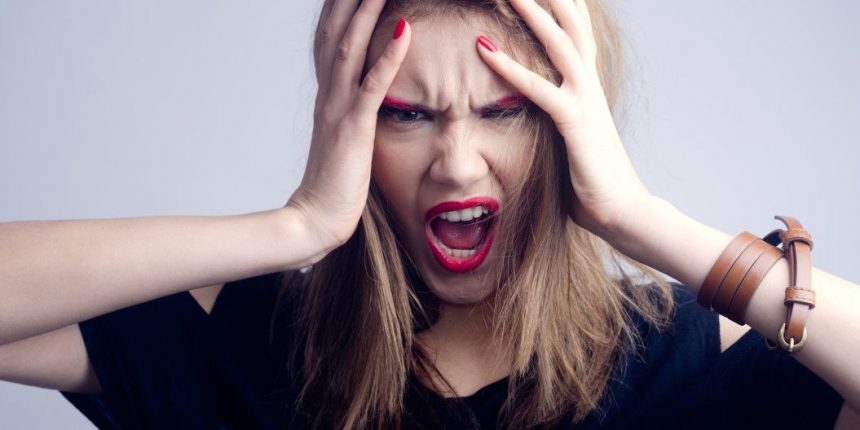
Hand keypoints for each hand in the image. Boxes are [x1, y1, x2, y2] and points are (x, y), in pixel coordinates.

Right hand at [288, 0, 409, 249]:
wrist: (315, 217)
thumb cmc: (335, 181)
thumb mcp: (344, 137)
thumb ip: (351, 110)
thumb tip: (365, 93)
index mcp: (327, 94)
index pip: (331, 36)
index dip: (339, 5)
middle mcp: (328, 93)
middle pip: (334, 29)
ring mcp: (338, 108)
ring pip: (350, 46)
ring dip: (367, 10)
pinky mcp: (353, 129)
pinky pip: (372, 86)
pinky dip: (388, 56)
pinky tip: (404, 29)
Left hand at [476, 0, 652, 239]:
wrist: (623, 211)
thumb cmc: (593, 183)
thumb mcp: (572, 142)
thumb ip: (557, 121)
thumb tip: (536, 120)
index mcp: (588, 88)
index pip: (576, 35)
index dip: (562, 8)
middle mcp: (589, 86)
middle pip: (572, 26)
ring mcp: (585, 101)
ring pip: (559, 44)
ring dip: (532, 12)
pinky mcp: (575, 123)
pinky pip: (538, 89)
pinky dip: (510, 67)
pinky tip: (484, 49)